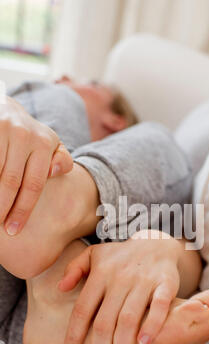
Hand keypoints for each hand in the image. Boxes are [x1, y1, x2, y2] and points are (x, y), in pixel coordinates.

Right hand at [0, 96, 72, 234]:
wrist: (6, 109)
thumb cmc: (32, 139)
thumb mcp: (52, 146)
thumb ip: (62, 161)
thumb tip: (55, 171)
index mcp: (44, 143)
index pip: (34, 185)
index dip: (23, 210)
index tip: (15, 229)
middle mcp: (24, 134)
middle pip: (11, 182)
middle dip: (4, 208)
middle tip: (0, 228)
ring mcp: (3, 130)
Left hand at [59, 231, 181, 343]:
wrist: (157, 242)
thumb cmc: (121, 256)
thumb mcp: (94, 254)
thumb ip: (74, 268)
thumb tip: (61, 288)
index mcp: (100, 273)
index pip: (82, 310)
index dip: (74, 336)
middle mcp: (120, 277)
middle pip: (104, 320)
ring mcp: (144, 280)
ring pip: (129, 318)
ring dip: (122, 343)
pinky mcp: (166, 283)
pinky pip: (159, 307)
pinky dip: (152, 326)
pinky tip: (144, 341)